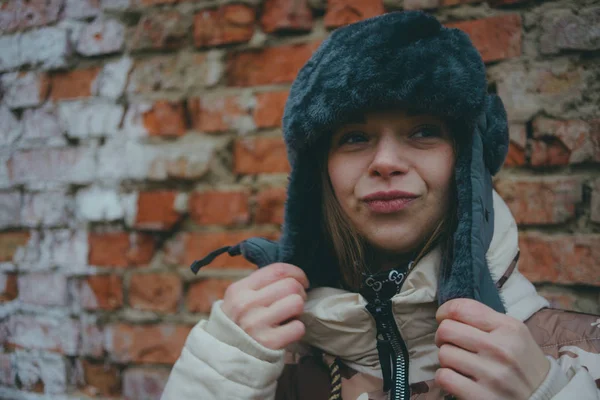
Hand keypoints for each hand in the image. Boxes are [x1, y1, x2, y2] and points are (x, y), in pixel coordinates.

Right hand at [221, 263, 308, 349]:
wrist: (226, 356)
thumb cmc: (238, 322)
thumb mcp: (238, 298)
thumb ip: (259, 284)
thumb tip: (291, 275)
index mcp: (239, 290)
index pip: (277, 270)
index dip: (296, 272)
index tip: (301, 280)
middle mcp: (246, 305)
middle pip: (291, 285)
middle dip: (299, 292)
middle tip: (294, 300)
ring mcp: (257, 324)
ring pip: (297, 303)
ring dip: (298, 310)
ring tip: (289, 315)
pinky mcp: (269, 343)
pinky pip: (298, 327)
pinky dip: (297, 329)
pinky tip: (287, 331)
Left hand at [434, 299, 549, 399]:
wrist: (545, 398)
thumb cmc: (522, 362)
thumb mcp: (515, 333)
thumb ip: (485, 318)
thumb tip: (449, 312)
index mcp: (508, 328)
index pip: (461, 309)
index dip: (444, 312)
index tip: (443, 318)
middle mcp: (501, 349)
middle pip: (446, 330)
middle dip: (443, 336)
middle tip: (451, 343)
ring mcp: (492, 375)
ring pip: (444, 354)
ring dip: (447, 359)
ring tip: (459, 363)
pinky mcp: (482, 397)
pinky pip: (444, 377)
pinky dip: (445, 377)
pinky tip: (457, 378)